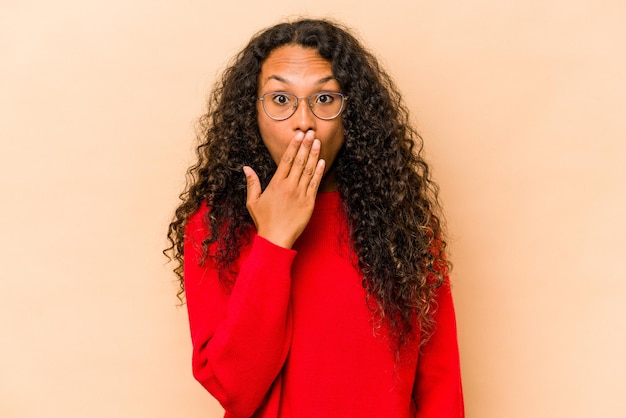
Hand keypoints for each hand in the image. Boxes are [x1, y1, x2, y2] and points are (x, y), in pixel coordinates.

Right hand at [243, 130, 324, 247]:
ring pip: (309, 170)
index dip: (294, 146)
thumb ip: (252, 183)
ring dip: (314, 155)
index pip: (287, 160)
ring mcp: (300, 194)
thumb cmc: (264, 221)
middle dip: (306, 146)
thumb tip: (246, 168)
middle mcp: (289, 186)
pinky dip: (319, 172)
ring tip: (318, 142)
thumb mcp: (253, 201)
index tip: (298, 136)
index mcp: (276, 184)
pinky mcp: (309, 203)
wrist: (276, 239)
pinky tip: (322, 162)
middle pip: (300, 161)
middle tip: (311, 133)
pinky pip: (315, 184)